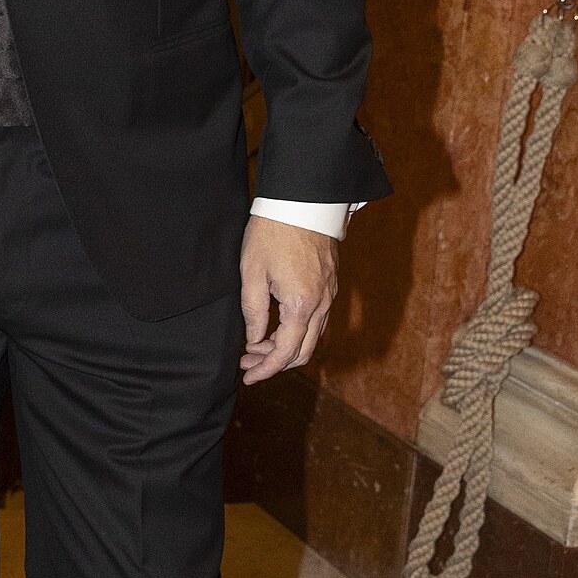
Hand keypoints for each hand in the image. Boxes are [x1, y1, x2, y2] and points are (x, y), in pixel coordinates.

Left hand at [239, 213, 339, 382]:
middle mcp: (322, 304)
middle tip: (247, 362)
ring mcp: (329, 294)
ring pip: (312, 337)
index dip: (265, 369)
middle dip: (274, 363)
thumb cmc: (272, 232)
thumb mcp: (252, 272)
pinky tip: (275, 327)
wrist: (302, 201)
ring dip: (285, 348)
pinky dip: (297, 332)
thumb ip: (254, 311)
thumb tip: (254, 339)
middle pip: (303, 352)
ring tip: (256, 346)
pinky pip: (317, 320)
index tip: (247, 376)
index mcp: (301, 305)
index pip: (285, 352)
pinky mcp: (330, 284)